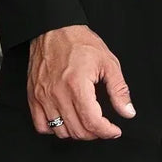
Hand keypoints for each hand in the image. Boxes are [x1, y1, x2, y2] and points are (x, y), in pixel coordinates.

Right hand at [27, 25, 135, 139]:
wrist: (53, 28)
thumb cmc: (79, 42)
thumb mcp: (108, 62)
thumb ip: (119, 90)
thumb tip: (127, 112)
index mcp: (77, 85)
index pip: (92, 122)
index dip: (107, 132)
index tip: (114, 131)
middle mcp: (57, 93)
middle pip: (78, 130)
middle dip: (95, 133)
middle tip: (103, 126)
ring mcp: (43, 96)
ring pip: (61, 132)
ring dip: (77, 132)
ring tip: (86, 123)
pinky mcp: (33, 96)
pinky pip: (41, 126)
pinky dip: (54, 129)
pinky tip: (66, 121)